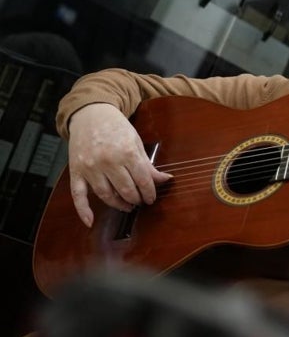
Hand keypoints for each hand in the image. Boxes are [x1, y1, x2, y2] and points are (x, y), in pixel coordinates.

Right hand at [67, 102, 170, 227]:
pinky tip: (90, 222)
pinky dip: (83, 210)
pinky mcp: (76, 172)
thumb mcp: (136, 141)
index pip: (143, 181)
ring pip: (106, 195)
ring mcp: (90, 168)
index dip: (150, 193)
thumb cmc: (116, 127)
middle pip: (126, 190)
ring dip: (118, 204)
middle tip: (140, 202)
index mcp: (127, 153)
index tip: (152, 198)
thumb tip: (165, 179)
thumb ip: (148, 164)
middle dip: (136, 199)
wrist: (90, 114)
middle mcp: (108, 162)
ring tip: (127, 206)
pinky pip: (78, 195)